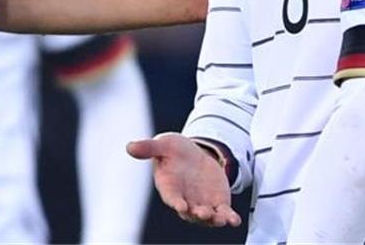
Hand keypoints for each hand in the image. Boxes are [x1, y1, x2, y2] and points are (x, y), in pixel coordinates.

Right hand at [126, 133, 240, 227]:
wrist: (192, 155)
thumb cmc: (172, 151)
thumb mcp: (163, 144)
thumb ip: (149, 148)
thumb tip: (129, 146)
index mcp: (169, 187)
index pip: (171, 197)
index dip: (176, 202)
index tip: (181, 206)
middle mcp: (185, 200)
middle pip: (190, 213)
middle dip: (198, 214)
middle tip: (204, 213)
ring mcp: (202, 203)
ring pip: (208, 217)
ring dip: (214, 219)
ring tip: (222, 219)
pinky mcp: (217, 202)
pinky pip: (223, 213)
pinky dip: (229, 218)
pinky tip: (235, 220)